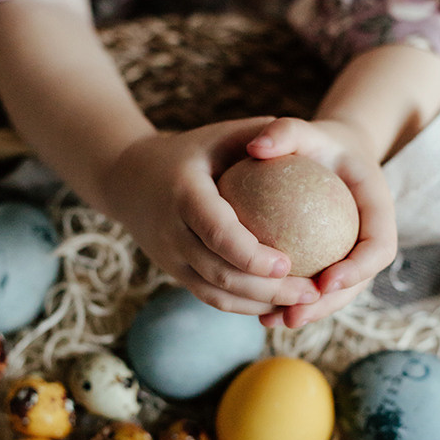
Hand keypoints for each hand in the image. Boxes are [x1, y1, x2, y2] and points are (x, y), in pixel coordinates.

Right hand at [105, 118, 320, 315]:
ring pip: (216, 294)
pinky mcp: (175, 273)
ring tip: (303, 303)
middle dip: (267, 290)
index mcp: (184, 194)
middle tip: (311, 292)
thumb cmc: (193, 151)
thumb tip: (305, 145)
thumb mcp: (221, 134)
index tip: (288, 264)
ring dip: (260, 304)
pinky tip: (280, 302)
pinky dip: (246, 305)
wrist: (128, 179)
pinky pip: (212, 297)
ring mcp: (170, 257)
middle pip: (219, 272)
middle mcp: (172, 231)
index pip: (218, 233)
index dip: (251, 255)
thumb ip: (262, 134)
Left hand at [246, 116, 396, 326]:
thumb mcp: (304, 129)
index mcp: (378, 210)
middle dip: (328, 305)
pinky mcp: (330, 266)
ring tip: (275, 322)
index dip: (358, 268)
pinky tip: (259, 314)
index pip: (379, 246)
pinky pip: (313, 290)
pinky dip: (291, 303)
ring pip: (335, 295)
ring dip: (308, 313)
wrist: (327, 157)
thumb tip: (255, 147)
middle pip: (358, 283)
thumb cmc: (315, 141)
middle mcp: (369, 240)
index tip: (326, 281)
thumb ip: (285, 132)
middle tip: (295, 314)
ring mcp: (350, 257)